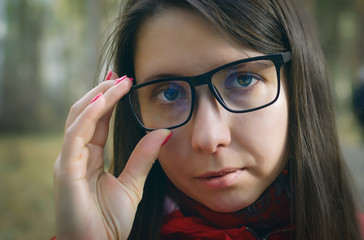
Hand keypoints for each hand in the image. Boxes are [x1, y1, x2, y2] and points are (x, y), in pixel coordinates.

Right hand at [53, 73, 170, 239]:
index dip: (109, 100)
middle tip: (121, 74)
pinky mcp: (66, 169)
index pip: (97, 120)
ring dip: (98, 97)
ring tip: (116, 81)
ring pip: (79, 118)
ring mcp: (68, 160)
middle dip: (102, 91)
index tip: (125, 81)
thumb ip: (144, 157)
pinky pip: (76, 136)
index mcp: (89, 157)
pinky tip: (101, 101)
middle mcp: (75, 154)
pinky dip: (87, 116)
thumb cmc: (109, 222)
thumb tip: (164, 132)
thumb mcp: (132, 184)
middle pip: (85, 113)